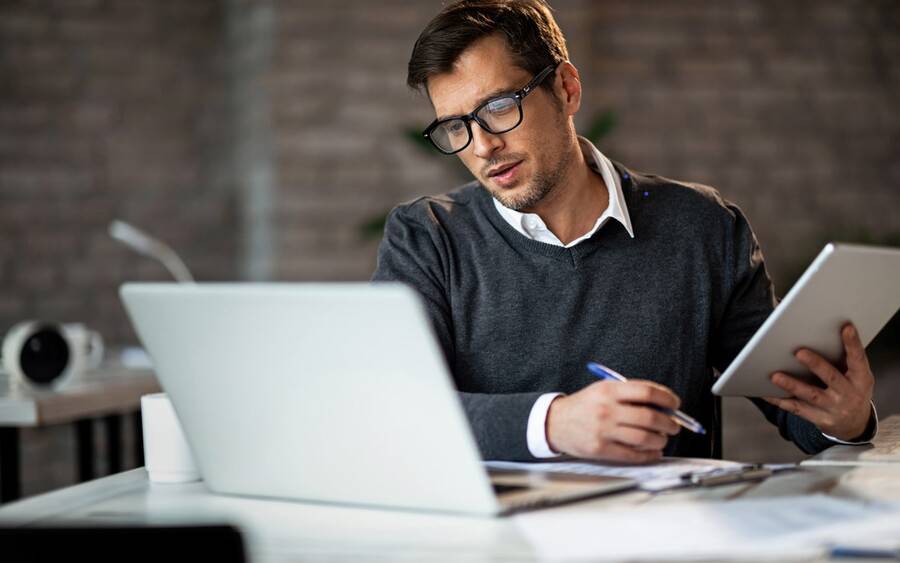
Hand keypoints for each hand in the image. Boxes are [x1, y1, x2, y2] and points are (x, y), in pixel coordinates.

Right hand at [545, 379, 681, 462]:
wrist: (555, 423)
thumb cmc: (585, 406)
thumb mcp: (603, 390)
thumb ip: (631, 394)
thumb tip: (664, 406)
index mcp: (609, 390)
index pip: (647, 392)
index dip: (667, 398)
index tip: (675, 404)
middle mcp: (607, 409)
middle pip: (650, 417)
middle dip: (669, 423)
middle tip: (674, 426)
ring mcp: (603, 430)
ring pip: (644, 438)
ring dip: (660, 440)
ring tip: (662, 439)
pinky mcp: (601, 449)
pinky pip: (633, 455)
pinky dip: (649, 455)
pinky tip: (653, 452)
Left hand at [764, 323, 873, 440]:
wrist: (855, 425)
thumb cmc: (852, 391)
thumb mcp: (857, 376)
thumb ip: (844, 360)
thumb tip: (821, 335)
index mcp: (861, 379)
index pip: (858, 359)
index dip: (853, 344)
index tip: (846, 328)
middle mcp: (849, 394)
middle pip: (831, 377)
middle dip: (815, 364)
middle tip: (799, 352)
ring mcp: (834, 408)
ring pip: (811, 395)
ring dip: (792, 385)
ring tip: (775, 376)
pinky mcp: (820, 418)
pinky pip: (796, 408)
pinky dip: (779, 400)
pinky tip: (765, 392)